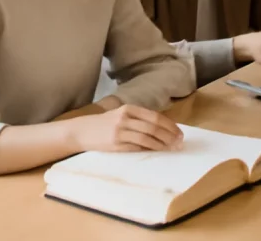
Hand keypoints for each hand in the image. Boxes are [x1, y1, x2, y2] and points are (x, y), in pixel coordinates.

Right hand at [67, 104, 182, 152]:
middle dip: (170, 135)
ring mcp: (120, 131)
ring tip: (172, 148)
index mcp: (127, 109)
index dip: (169, 125)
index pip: (154, 116)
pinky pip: (137, 146)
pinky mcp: (116, 143)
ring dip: (163, 144)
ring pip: (147, 137)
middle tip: (180, 142)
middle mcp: (124, 118)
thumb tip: (161, 129)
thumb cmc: (102, 125)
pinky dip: (150, 149)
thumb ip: (137, 119)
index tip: (180, 133)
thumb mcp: (118, 115)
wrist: (81, 131)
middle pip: (153, 126)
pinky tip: (158, 151)